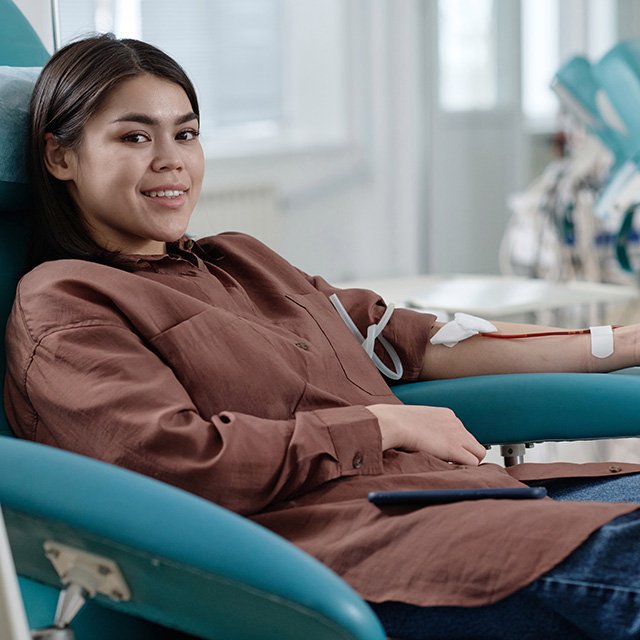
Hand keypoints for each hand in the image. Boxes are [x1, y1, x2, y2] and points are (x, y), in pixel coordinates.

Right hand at [366, 404, 485, 465]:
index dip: (457, 446)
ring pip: (478, 453)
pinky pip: (473, 463)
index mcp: (446, 415)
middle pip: (474, 443)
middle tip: (453, 465)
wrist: (394, 422)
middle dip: (466, 455)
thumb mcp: (415, 421)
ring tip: (452, 469)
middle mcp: (456, 423)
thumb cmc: (396, 423)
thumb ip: (425, 429)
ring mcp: (457, 435)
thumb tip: (421, 439)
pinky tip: (451, 470)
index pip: (462, 433)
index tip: (446, 454)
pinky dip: (465, 469)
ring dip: (468, 463)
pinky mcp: (454, 448)